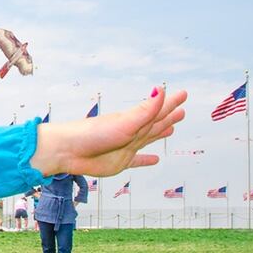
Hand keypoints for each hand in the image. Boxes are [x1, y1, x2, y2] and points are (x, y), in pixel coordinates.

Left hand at [31, 86, 186, 177]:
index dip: (171, 103)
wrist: (68, 152)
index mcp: (134, 121)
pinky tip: (155, 160)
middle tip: (181, 110)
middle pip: (155, 122)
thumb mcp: (124, 122)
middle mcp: (132, 132)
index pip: (158, 110)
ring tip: (171, 129)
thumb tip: (161, 89)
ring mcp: (126, 147)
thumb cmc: (92, 134)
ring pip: (148, 138)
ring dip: (159, 133)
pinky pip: (136, 160)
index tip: (183, 94)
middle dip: (168, 116)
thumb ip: (145, 110)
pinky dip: (145, 160)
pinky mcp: (119, 162)